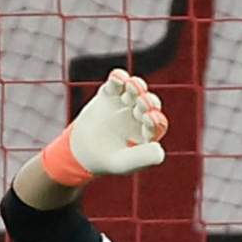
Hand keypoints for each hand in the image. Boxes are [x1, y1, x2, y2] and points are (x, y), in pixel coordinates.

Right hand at [53, 69, 168, 179]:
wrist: (81, 151)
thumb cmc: (106, 161)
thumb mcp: (123, 163)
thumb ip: (142, 158)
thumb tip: (160, 149)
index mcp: (147, 133)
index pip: (157, 124)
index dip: (155, 120)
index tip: (149, 118)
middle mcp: (139, 115)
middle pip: (150, 104)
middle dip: (147, 102)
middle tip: (142, 101)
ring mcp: (125, 103)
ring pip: (136, 90)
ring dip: (136, 87)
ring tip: (131, 85)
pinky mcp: (110, 94)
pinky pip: (116, 83)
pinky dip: (118, 78)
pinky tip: (117, 78)